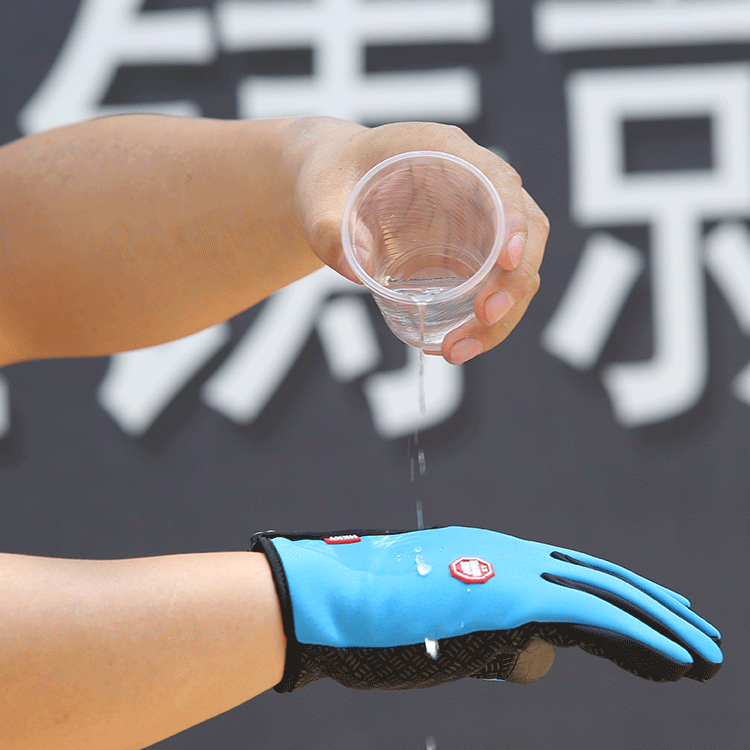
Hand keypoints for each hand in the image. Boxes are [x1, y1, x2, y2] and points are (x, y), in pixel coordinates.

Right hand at [251, 526, 721, 692]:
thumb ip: (495, 639)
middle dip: (654, 607)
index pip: (569, 574)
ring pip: (606, 593)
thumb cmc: (368, 618)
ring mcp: (508, 571)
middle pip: (598, 577)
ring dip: (660, 624)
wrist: (322, 599)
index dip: (618, 595)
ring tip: (705, 652)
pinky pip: (593, 617)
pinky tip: (677, 659)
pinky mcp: (510, 595)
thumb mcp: (441, 631)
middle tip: (699, 632)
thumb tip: (544, 657)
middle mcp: (506, 555)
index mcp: (489, 558)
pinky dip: (640, 637)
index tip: (655, 617)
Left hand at [283, 118, 547, 364]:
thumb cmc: (331, 179)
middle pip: (525, 232)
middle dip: (513, 281)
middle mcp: (476, 185)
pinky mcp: (471, 252)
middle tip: (482, 319)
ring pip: (516, 268)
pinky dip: (484, 322)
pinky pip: (494, 287)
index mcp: (446, 153)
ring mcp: (479, 221)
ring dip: (501, 315)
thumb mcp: (320, 196)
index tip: (507, 260)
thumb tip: (352, 267)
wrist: (334, 187)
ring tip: (457, 351)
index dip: (514, 220)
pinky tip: (454, 346)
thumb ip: (328, 227)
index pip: (500, 181)